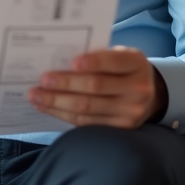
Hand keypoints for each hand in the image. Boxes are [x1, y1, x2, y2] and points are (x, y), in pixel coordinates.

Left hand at [28, 46, 167, 128]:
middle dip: (66, 84)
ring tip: (36, 96)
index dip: (93, 62)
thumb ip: (98, 55)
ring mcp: (130, 112)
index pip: (114, 62)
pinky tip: (47, 107)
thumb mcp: (119, 55)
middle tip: (43, 80)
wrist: (148, 94)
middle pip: (97, 87)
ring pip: (88, 107)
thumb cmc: (122, 68)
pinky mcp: (119, 129)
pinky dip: (63, 114)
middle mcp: (138, 89)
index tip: (71, 63)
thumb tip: (59, 59)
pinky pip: (86, 123)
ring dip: (57, 102)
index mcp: (136, 63)